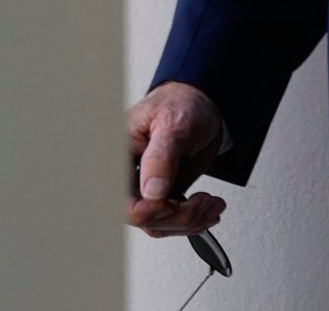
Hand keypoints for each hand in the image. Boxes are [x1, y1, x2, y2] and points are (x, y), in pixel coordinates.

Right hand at [124, 81, 227, 237]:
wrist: (201, 105)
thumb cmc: (182, 104)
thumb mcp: (174, 124)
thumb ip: (161, 158)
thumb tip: (152, 193)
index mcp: (119, 153)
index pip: (118, 197)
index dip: (145, 210)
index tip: (172, 203)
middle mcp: (128, 173)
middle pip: (139, 217)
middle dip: (176, 217)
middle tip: (201, 202)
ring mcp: (145, 186)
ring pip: (158, 223)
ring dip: (189, 220)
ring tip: (210, 203)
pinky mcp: (162, 194)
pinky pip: (171, 220)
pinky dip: (193, 220)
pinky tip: (207, 208)